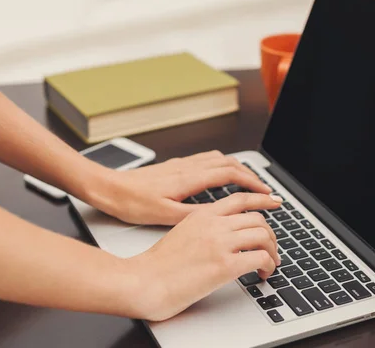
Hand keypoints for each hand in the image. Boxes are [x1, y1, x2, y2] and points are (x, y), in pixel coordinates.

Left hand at [86, 150, 271, 224]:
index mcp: (189, 178)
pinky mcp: (174, 166)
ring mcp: (181, 164)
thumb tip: (219, 214)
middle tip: (264, 189)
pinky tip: (219, 175)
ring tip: (248, 181)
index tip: (268, 194)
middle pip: (229, 163)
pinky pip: (206, 159)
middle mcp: (188, 166)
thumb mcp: (164, 215)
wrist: (107, 187)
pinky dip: (222, 165)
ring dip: (238, 168)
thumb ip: (193, 214)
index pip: (231, 175)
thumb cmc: (130, 202)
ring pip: (218, 158)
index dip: (253, 184)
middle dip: (251, 175)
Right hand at [122, 193, 281, 320]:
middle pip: (257, 219)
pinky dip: (269, 265)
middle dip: (270, 234)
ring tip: (270, 263)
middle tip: (271, 247)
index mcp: (202, 215)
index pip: (240, 199)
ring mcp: (220, 243)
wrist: (143, 281)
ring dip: (273, 251)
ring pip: (263, 236)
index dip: (262, 200)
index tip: (274, 203)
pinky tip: (263, 273)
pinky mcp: (225, 265)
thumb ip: (203, 228)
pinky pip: (260, 258)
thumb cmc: (157, 265)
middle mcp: (214, 225)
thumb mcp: (181, 233)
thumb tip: (223, 236)